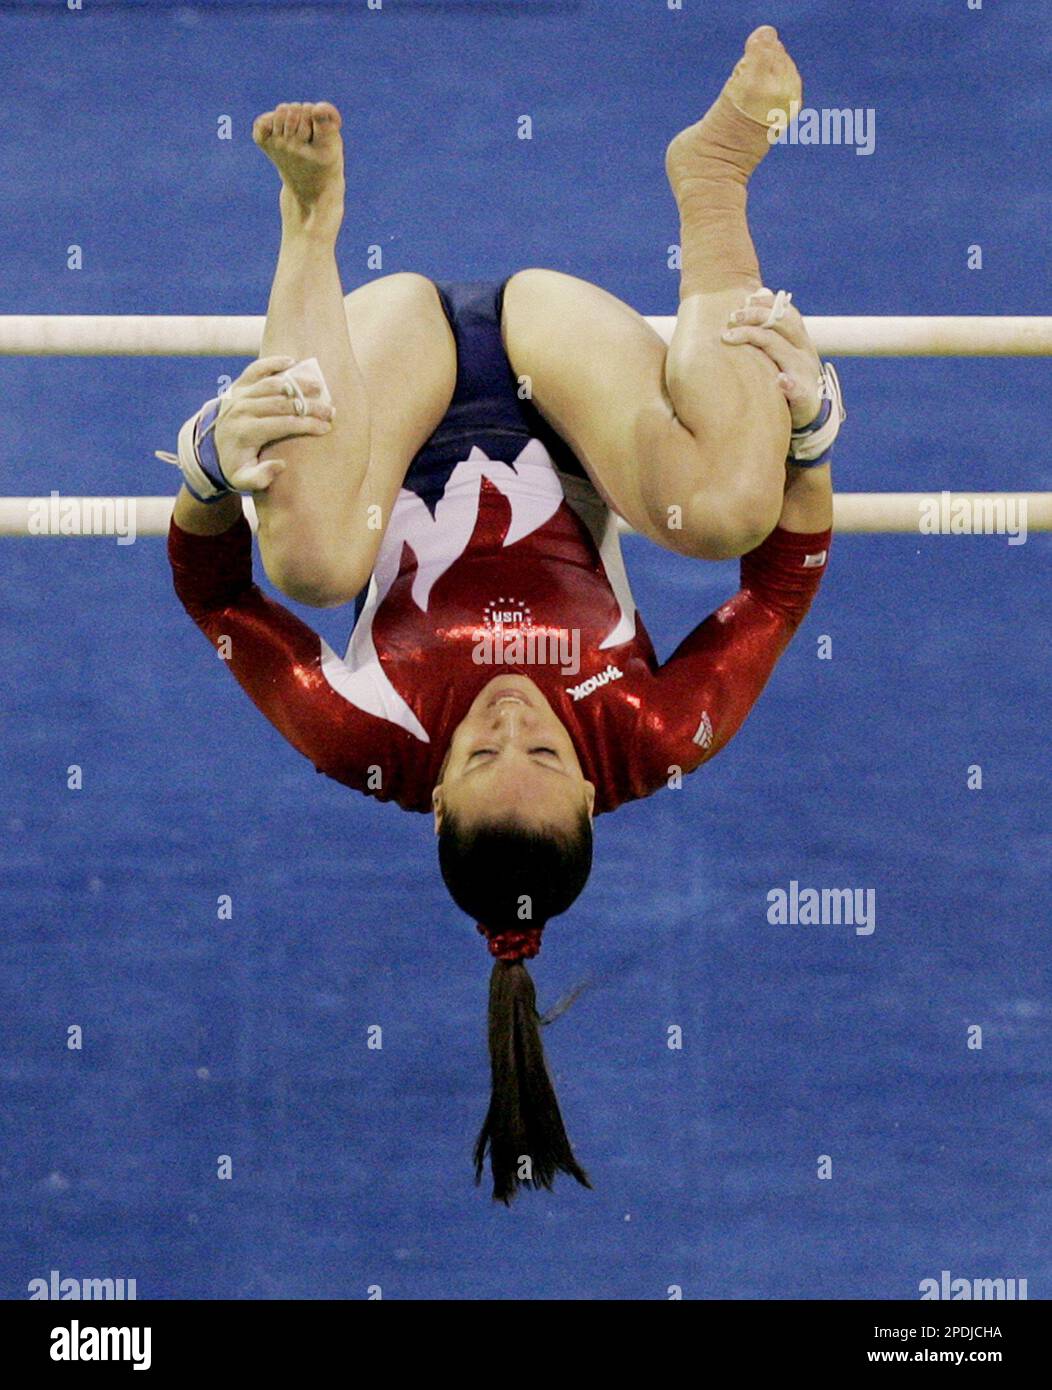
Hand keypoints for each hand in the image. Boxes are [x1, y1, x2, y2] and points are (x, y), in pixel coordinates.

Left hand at [212, 356, 334, 491]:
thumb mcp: (243, 479)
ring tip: (320, 388)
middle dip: (310, 407)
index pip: (283, 424)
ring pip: (273, 384)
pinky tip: (292, 361)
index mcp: (245, 432)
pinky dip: (274, 362)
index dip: (307, 425)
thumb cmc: (235, 466)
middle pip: (282, 403)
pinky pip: (256, 369)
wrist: (211, 449)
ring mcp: (239, 394)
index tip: (326, 428)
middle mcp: (241, 409)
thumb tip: (281, 464)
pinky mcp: (238, 385)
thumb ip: (260, 478)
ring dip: (298, 385)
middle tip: (331, 411)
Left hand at [721, 288, 823, 429]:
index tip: (746, 299)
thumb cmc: (789, 375)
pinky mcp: (804, 397)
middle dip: (754, 316)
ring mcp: (805, 373)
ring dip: (755, 339)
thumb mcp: (784, 348)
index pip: (786, 313)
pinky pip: (797, 389)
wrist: (809, 411)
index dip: (767, 303)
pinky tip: (779, 380)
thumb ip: (772, 325)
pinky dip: (789, 384)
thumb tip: (759, 291)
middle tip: (730, 317)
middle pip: (781, 325)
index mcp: (799, 339)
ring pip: (781, 350)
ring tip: (729, 337)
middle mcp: (803, 351)